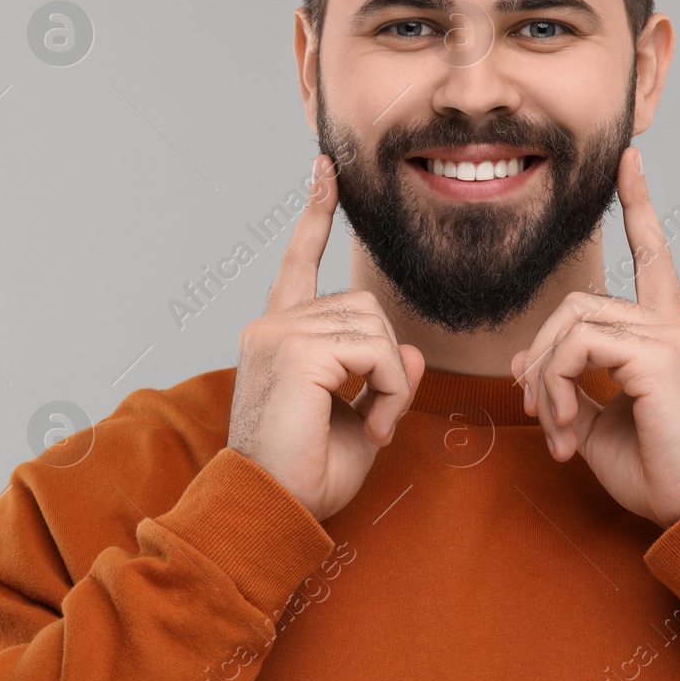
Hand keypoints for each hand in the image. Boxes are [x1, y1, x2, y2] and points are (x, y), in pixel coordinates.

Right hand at [228, 153, 425, 521]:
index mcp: (278, 335)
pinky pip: (376, 351)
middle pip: (365, 306)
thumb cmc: (305, 474)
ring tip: (372, 425)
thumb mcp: (359, 417)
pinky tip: (372, 424)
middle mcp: (271, 326)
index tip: (324, 170)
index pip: (298, 263)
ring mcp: (279, 334)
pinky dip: (390, 389)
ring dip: (392, 381)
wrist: (271, 510)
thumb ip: (381, 375)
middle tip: (377, 418)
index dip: (315, 215)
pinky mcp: (295, 350)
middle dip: (387, 363)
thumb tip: (408, 350)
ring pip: (376, 327)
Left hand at [510, 146, 679, 528]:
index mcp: (665, 333)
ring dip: (546, 378)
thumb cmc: (655, 472)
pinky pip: (579, 347)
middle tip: (540, 413)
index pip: (653, 256)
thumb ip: (567, 384)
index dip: (639, 207)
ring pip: (571, 324)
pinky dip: (558, 386)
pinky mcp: (659, 355)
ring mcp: (669, 336)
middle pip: (576, 305)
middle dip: (541, 357)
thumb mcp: (597, 423)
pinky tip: (567, 427)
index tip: (629, 161)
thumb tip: (521, 359)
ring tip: (556, 428)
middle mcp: (672, 325)